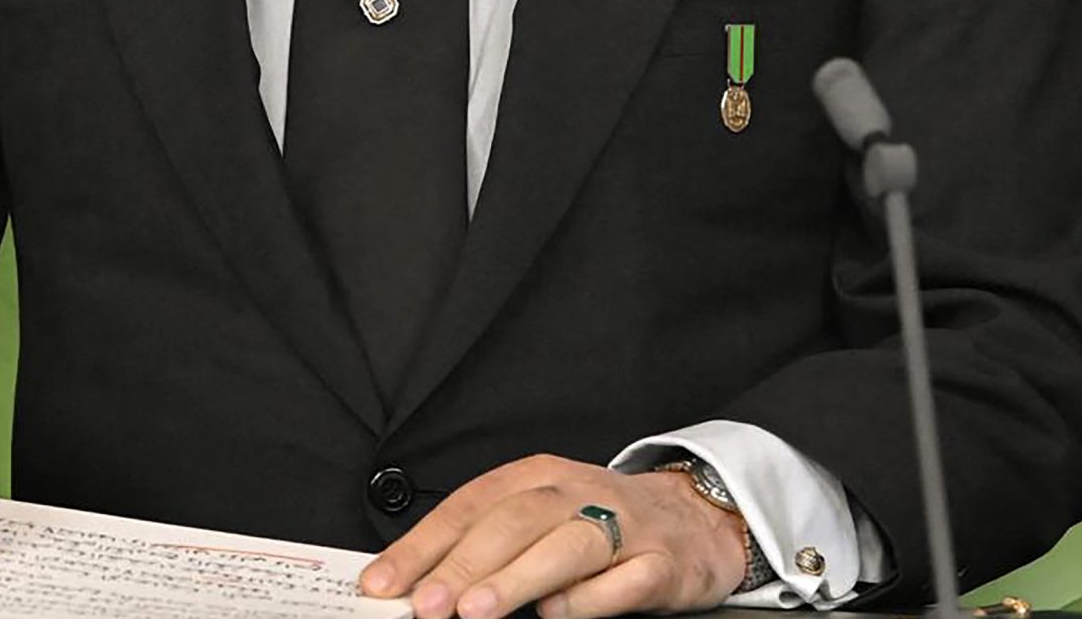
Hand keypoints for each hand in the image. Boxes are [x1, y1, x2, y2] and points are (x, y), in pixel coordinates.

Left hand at [359, 455, 745, 618]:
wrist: (696, 521)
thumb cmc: (601, 524)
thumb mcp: (542, 517)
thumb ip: (485, 544)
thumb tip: (415, 584)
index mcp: (539, 476)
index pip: (470, 505)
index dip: (424, 544)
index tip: (385, 583)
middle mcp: (579, 492)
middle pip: (515, 521)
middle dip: (464, 564)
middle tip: (426, 604)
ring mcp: (625, 526)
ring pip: (566, 546)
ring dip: (517, 578)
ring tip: (475, 612)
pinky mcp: (662, 563)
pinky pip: (623, 581)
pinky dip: (588, 600)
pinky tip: (556, 614)